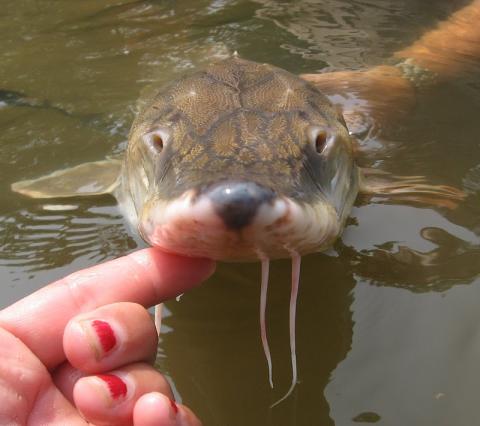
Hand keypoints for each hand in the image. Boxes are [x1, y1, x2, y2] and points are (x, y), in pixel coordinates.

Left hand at [0, 248, 214, 424]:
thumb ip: (47, 313)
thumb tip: (107, 295)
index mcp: (24, 356)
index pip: (95, 298)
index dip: (145, 273)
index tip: (191, 260)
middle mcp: (66, 390)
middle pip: (132, 336)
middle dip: (124, 335)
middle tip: (88, 360)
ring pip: (157, 385)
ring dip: (146, 386)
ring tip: (114, 404)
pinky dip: (174, 421)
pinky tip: (155, 419)